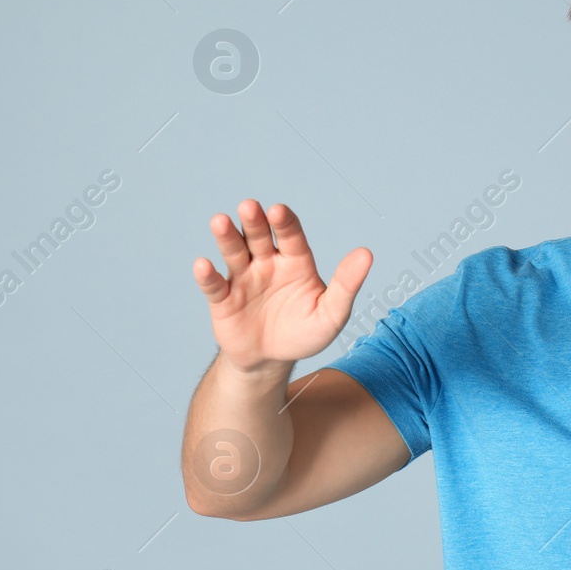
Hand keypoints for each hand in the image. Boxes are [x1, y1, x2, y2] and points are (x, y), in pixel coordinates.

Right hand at [192, 200, 372, 373]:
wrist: (271, 362)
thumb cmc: (303, 333)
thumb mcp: (331, 313)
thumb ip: (346, 285)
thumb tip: (366, 254)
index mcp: (295, 262)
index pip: (291, 236)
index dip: (285, 222)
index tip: (279, 211)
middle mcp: (267, 263)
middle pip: (259, 236)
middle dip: (254, 221)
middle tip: (250, 207)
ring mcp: (243, 279)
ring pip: (234, 252)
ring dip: (227, 237)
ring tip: (220, 222)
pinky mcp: (223, 299)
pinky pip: (214, 285)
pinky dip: (207, 275)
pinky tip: (204, 265)